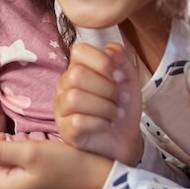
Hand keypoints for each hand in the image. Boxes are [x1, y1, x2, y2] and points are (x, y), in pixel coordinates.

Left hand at [0, 135, 112, 188]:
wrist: (93, 177)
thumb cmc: (65, 165)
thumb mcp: (31, 152)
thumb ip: (0, 150)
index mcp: (2, 188)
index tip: (4, 138)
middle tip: (17, 140)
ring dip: (7, 150)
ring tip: (27, 146)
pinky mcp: (24, 185)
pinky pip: (8, 167)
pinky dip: (16, 156)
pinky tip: (32, 153)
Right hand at [54, 42, 142, 164]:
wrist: (126, 137)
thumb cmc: (122, 105)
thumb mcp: (128, 77)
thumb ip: (120, 57)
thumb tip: (109, 52)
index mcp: (79, 67)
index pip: (79, 51)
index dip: (102, 61)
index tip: (119, 77)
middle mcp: (65, 84)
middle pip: (76, 75)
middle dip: (107, 88)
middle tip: (120, 99)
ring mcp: (61, 107)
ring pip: (75, 98)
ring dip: (105, 107)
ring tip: (115, 113)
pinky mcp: (64, 129)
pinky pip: (78, 121)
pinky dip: (100, 124)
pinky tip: (106, 125)